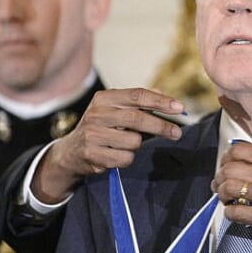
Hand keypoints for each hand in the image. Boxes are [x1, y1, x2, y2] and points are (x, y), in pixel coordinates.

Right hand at [32, 88, 184, 202]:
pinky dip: (127, 158)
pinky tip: (115, 154)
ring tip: (124, 144)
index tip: (180, 108)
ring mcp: (92, 134)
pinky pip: (125, 158)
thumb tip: (164, 94)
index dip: (160, 102)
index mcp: (104, 98)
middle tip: (177, 133)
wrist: (71, 152)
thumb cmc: (102, 127)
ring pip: (133, 141)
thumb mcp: (116, 110)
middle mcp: (96, 114)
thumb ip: (139, 102)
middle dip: (161, 126)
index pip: (137, 95)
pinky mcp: (92, 154)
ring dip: (137, 145)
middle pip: (137, 118)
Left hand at [212, 142, 251, 252]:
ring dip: (222, 193)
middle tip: (221, 183)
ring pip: (229, 188)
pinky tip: (236, 212)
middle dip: (220, 176)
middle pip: (230, 168)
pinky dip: (230, 212)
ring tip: (226, 197)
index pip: (239, 150)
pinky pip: (236, 212)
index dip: (227, 157)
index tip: (227, 165)